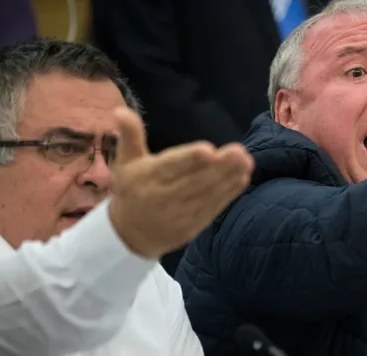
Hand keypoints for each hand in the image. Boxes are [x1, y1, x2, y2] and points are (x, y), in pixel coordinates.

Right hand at [108, 107, 253, 258]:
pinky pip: (211, 209)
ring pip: (206, 195)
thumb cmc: (131, 190)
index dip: (189, 159)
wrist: (129, 234)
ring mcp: (178, 215)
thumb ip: (130, 136)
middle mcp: (162, 197)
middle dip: (218, 168)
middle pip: (193, 182)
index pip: (170, 167)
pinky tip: (242, 179)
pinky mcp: (191, 227)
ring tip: (246, 163)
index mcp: (147, 178)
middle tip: (239, 152)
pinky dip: (228, 195)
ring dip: (228, 180)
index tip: (208, 149)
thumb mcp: (126, 161)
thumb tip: (120, 111)